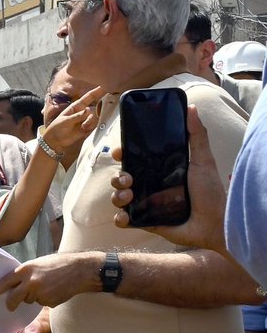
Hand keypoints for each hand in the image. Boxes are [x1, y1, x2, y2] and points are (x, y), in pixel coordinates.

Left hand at [0, 253, 96, 310]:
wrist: (79, 270)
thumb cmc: (57, 264)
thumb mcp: (37, 264)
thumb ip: (25, 274)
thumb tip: (14, 284)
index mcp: (25, 270)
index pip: (4, 282)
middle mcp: (30, 282)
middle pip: (14, 298)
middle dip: (11, 304)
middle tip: (9, 306)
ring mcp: (40, 293)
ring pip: (29, 300)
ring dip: (33, 297)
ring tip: (46, 286)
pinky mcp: (49, 301)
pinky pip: (42, 303)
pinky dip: (46, 300)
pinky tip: (54, 291)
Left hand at [40, 86, 106, 158]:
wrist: (55, 141)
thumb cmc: (57, 128)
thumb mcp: (65, 120)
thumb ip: (77, 116)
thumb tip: (88, 110)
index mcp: (76, 106)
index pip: (89, 97)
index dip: (97, 91)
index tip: (105, 86)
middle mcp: (83, 112)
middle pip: (95, 109)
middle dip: (96, 113)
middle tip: (90, 119)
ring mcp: (86, 120)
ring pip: (95, 118)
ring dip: (90, 122)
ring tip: (82, 127)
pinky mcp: (87, 128)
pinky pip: (94, 126)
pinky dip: (90, 128)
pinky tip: (83, 131)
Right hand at [111, 105, 229, 254]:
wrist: (214, 225)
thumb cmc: (210, 192)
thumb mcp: (203, 160)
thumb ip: (197, 135)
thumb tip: (192, 107)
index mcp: (160, 170)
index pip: (134, 159)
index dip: (123, 154)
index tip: (120, 152)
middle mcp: (150, 186)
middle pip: (122, 177)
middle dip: (117, 177)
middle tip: (127, 179)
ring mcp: (146, 204)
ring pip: (119, 197)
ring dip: (117, 195)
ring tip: (128, 196)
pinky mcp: (145, 222)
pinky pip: (124, 220)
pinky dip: (120, 218)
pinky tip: (126, 217)